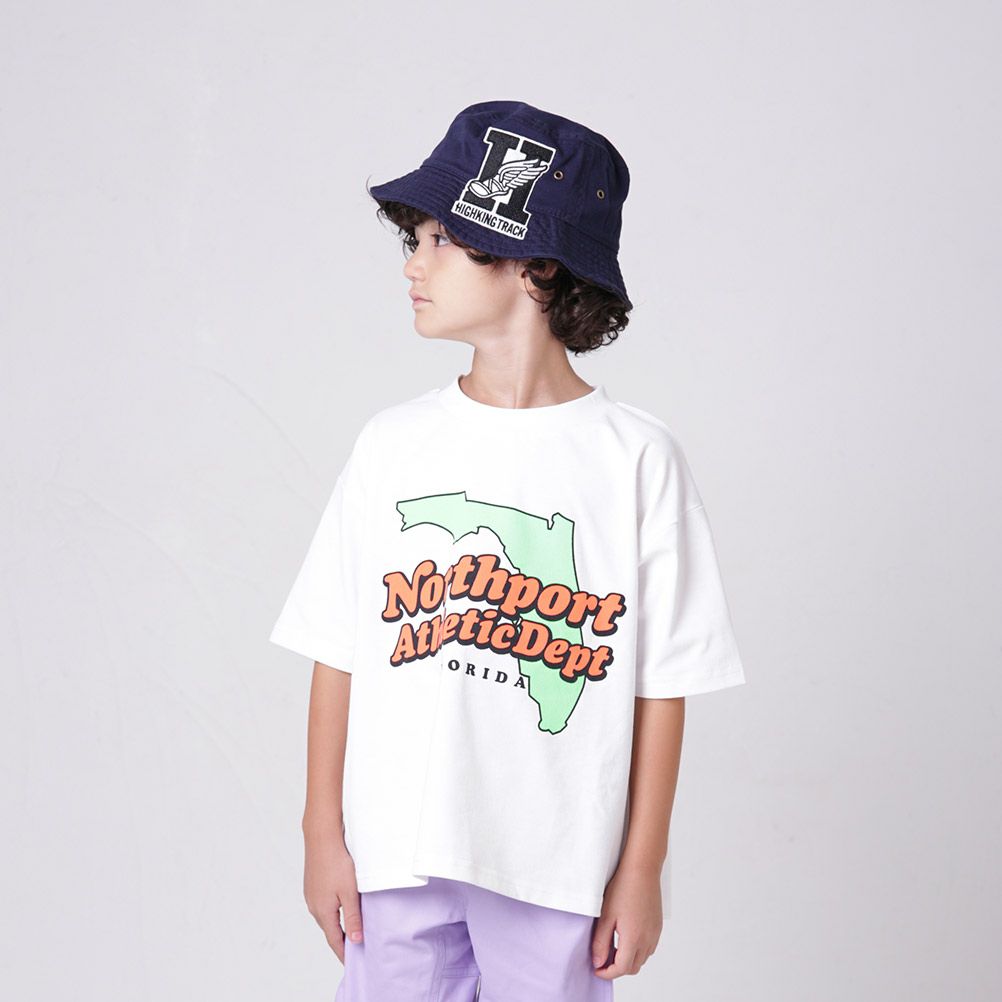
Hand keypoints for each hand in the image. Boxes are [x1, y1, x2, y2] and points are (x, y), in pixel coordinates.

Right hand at [303, 825, 363, 963]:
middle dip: (341, 940)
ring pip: (326, 916)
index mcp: (323, 911)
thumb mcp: (350, 892)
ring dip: (337, 924)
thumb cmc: (337, 862)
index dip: (344, 952)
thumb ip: (353, 917)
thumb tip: (355, 940)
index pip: (334, 940)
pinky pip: (323, 905)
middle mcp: (314, 906)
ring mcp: (311, 895)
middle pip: (329, 929)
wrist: (321, 837)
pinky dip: (333, 912)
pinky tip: (341, 907)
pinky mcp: (312, 885)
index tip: (352, 963)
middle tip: (356, 949)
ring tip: (351, 930)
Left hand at [590, 862, 662, 978]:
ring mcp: (655, 933)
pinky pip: (649, 947)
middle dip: (617, 968)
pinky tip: (626, 937)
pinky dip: (637, 950)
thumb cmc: (623, 888)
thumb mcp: (606, 915)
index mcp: (634, 939)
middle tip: (602, 959)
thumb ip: (600, 942)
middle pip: (633, 967)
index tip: (596, 969)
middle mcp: (648, 939)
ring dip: (628, 959)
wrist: (642, 869)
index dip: (607, 973)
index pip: (621, 968)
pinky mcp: (658, 926)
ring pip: (642, 958)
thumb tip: (598, 962)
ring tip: (612, 947)